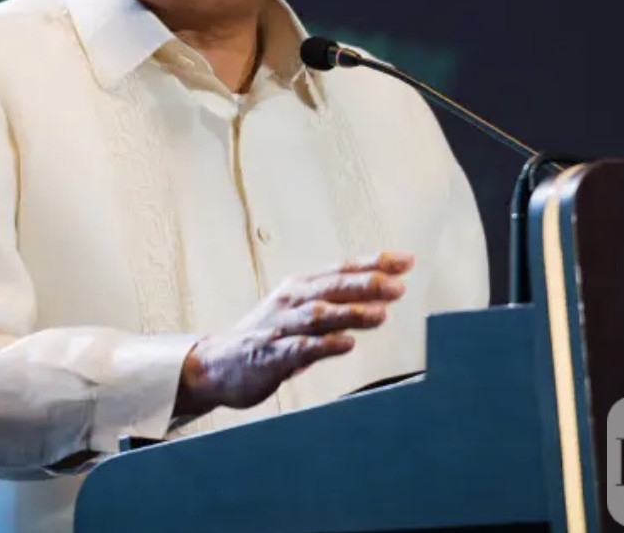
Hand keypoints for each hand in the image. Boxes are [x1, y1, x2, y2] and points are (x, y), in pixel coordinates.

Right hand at [175, 251, 413, 416]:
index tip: (406, 261)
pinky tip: (346, 344)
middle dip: (367, 284)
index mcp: (301, 288)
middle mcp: (292, 302)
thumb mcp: (302, 312)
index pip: (342, 269)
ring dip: (351, 313)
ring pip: (319, 315)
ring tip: (380, 314)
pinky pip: (300, 349)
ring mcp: (281, 328)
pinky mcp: (271, 356)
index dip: (375, 263)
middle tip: (398, 286)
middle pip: (333, 287)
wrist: (217, 364)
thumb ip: (339, 305)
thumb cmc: (266, 336)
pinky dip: (324, 345)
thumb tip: (381, 298)